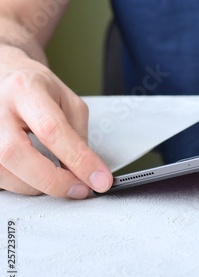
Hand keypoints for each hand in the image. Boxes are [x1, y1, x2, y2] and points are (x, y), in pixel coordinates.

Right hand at [0, 45, 111, 197]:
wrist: (3, 75)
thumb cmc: (35, 88)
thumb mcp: (67, 101)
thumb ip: (78, 136)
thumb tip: (87, 172)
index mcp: (25, 90)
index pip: (52, 130)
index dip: (78, 160)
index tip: (99, 180)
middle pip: (16, 154)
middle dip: (53, 181)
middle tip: (79, 189)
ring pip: (3, 172)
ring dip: (36, 187)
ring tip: (58, 181)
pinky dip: (20, 184)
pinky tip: (34, 178)